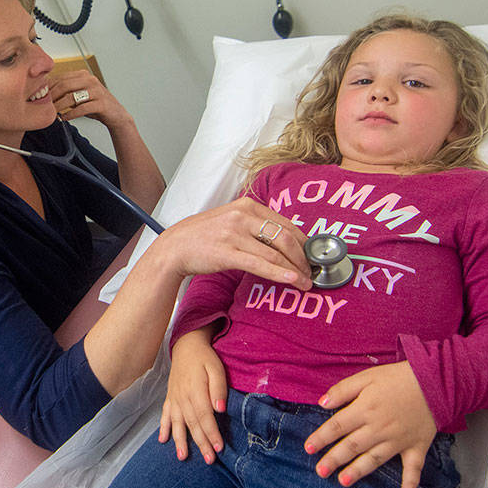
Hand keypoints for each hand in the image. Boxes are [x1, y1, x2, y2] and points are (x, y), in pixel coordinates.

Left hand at [50, 70, 130, 129]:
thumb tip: (44, 92)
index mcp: (83, 74)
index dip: (48, 87)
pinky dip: (71, 114)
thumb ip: (66, 91)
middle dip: (52, 96)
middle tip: (43, 106)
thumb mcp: (79, 94)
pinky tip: (64, 118)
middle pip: (64, 85)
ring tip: (52, 113)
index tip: (39, 96)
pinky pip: (82, 108)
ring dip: (59, 106)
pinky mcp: (101, 103)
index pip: (61, 77)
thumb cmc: (94, 104)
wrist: (115, 114)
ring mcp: (97, 91)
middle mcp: (90, 80)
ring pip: (72, 97)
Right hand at [153, 196, 311, 290]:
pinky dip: (279, 273)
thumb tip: (284, 241)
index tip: (313, 257)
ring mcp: (234, 233)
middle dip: (303, 257)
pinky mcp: (227, 252)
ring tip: (306, 283)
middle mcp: (243, 215)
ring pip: (275, 252)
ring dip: (295, 270)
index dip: (305, 242)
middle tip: (312, 272)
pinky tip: (292, 280)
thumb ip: (255, 225)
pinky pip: (260, 264)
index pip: (286, 223)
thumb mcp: (231, 220)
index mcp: (248, 205)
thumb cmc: (203, 236)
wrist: (174, 247)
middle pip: (285, 237)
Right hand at [159, 327, 227, 463]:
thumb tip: (220, 409)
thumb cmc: (204, 357)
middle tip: (210, 460)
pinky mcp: (170, 397)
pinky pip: (165, 415)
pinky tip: (163, 440)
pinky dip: (164, 427)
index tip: (219, 448)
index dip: (212, 433)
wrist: (186, 345)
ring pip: (178, 423)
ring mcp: (174, 398)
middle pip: (193, 424)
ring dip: (180, 441)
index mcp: (195, 390)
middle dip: (201, 443)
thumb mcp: (216, 368)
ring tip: (183, 457)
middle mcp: (183, 397)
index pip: (205, 416)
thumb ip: (218, 387)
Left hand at [303, 361, 437, 487]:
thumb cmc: (397, 377)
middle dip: (334, 459)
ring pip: (374, 459)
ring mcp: (398, 440)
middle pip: (352, 446)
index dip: (321, 437)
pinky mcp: (416, 447)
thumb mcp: (366, 376)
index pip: (337, 426)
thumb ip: (343, 390)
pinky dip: (411, 485)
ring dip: (359, 471)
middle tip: (320, 471)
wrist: (434, 381)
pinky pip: (414, 469)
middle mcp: (379, 428)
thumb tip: (322, 403)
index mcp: (365, 409)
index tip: (308, 448)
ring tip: (343, 481)